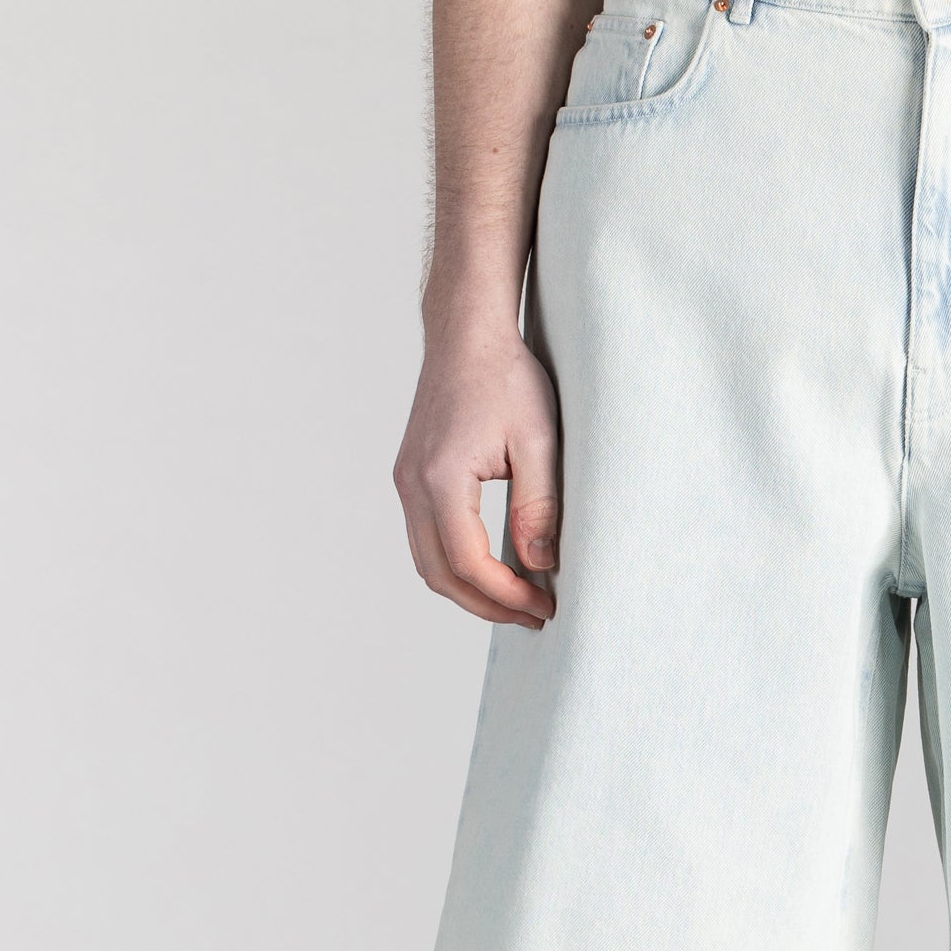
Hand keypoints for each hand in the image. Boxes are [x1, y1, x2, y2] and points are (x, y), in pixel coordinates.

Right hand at [393, 319, 559, 627]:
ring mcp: (405, 482)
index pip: (469, 563)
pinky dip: (456, 565)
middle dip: (487, 606)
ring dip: (469, 591)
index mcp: (440, 479)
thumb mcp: (539, 442)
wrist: (467, 334)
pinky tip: (495, 568)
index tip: (544, 607)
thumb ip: (538, 507)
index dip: (507, 596)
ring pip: (427, 563)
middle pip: (440, 575)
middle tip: (533, 616)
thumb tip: (539, 566)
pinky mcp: (411, 477)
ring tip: (516, 600)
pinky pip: (426, 539)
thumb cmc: (507, 377)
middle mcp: (412, 485)